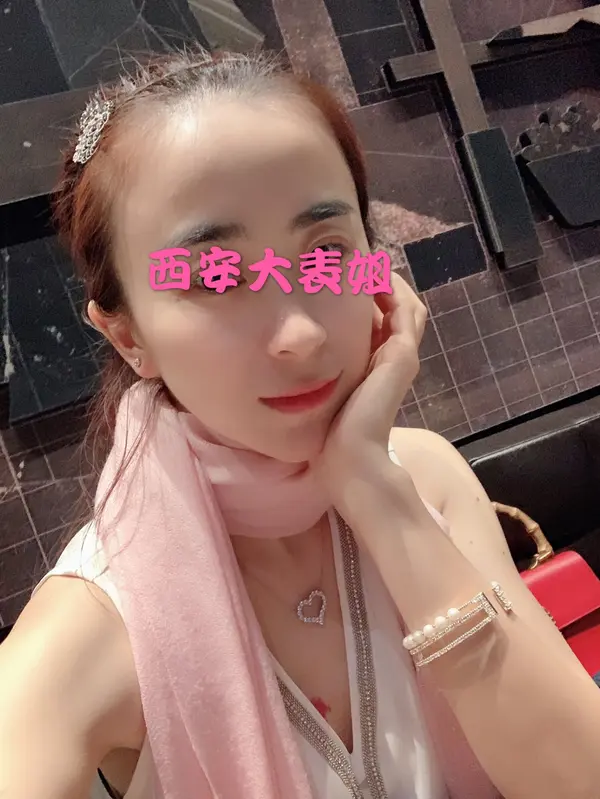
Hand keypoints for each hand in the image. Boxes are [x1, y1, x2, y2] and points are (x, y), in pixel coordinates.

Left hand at [317, 272, 425, 495]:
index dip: (370, 299)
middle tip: (358, 265)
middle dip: (380, 285)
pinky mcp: (401, 356)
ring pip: (407, 305)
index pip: (383, 321)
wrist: (349, 456)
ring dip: (387, 282)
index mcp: (378, 366)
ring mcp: (402, 356)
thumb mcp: (323, 393)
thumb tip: (289, 352)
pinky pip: (404, 311)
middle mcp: (394, 358)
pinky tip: (368, 277)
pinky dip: (390, 290)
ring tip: (364, 264)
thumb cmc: (330, 432)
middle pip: (400, 309)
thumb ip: (318, 374)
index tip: (344, 279)